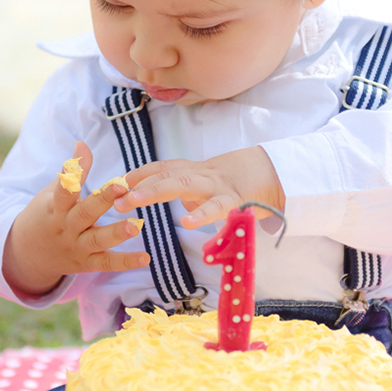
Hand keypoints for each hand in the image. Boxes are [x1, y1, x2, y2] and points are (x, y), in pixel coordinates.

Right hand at [3, 141, 149, 297]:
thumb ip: (69, 173)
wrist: (28, 255)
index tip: (84, 154)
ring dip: (117, 233)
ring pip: (97, 240)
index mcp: (55, 208)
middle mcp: (66, 227)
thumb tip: (82, 144)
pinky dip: (125, 262)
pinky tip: (145, 257)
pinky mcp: (86, 264)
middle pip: (85, 213)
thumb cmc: (45, 216)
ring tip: (135, 225)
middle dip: (104, 200)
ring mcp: (76, 247)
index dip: (74, 172)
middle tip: (122, 187)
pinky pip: (106, 263)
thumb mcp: (50, 194)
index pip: (63, 189)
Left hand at [113, 147, 284, 228]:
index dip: (138, 174)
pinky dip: (202, 214)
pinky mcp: (235, 200)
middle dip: (138, 185)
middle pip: (164, 175)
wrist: (276, 173)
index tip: (115, 181)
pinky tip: (187, 223)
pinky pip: (217, 207)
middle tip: (115, 196)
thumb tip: (165, 198)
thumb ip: (183, 189)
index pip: (160, 167)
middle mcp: (201, 174)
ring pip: (182, 184)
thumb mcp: (205, 183)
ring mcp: (216, 185)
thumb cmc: (234, 182)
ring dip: (155, 191)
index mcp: (193, 170)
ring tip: (134, 199)